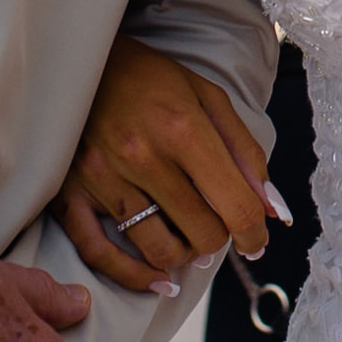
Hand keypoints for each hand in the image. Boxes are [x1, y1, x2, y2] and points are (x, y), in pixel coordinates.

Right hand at [54, 39, 281, 292]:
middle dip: (218, 238)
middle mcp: (143, 157)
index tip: (256, 242)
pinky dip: (134, 277)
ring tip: (187, 237)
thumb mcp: (207, 97)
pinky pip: (100, 254)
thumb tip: (272, 209)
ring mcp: (102, 179)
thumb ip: (244, 153)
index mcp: (183, 129)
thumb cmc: (149, 79)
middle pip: (202, 234)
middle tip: (214, 224)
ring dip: (184, 253)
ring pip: (160, 250)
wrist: (79, 60)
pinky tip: (157, 281)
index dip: (254, 236)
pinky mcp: (68, 192)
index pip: (235, 207)